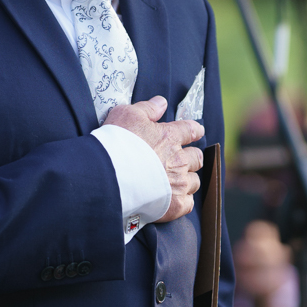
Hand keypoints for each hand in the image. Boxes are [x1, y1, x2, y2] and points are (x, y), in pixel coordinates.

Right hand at [105, 96, 205, 222]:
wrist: (108, 177)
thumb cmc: (116, 143)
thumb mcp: (126, 115)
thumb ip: (147, 108)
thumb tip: (162, 102)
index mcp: (170, 137)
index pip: (192, 130)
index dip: (195, 131)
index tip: (197, 132)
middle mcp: (179, 160)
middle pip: (197, 157)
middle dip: (192, 157)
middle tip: (184, 159)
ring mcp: (179, 183)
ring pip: (195, 181)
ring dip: (188, 180)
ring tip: (176, 182)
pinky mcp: (175, 204)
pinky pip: (188, 203)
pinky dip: (183, 201)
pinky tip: (174, 200)